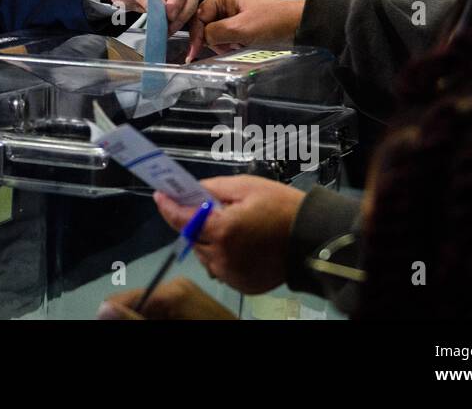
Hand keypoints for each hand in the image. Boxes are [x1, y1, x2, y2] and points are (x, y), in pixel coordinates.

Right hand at [97, 277, 236, 319]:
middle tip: (154, 325)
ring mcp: (186, 291)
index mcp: (171, 290)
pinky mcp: (191, 299)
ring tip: (163, 325)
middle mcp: (176, 284)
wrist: (243, 346)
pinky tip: (170, 325)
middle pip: (137, 304)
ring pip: (150, 307)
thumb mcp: (166, 331)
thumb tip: (102, 307)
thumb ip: (135, 321)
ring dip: (148, 319)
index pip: (124, 299)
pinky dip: (161, 319)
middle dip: (133, 318)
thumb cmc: (205, 328)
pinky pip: (166, 308)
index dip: (115, 316)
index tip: (112, 324)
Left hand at [154, 178, 305, 294]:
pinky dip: (222, 256)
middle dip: (193, 222)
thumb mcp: (246, 187)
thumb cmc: (281, 207)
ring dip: (208, 240)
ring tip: (229, 227)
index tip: (160, 195)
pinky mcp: (241, 284)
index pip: (182, 219)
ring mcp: (231, 274)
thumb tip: (191, 190)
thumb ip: (213, 188)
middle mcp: (222, 257)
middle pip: (192, 238)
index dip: (168, 206)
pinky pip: (220, 268)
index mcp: (223, 230)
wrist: (312, 239)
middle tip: (207, 208)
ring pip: (205, 255)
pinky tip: (239, 244)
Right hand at [188, 0, 303, 59]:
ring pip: (214, 35)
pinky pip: (224, 39)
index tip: (194, 53)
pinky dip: (230, 46)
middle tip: (229, 47)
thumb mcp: (242, 28)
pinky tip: (242, 46)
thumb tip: (200, 40)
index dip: (196, 36)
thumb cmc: (275, 21)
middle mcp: (223, 2)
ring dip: (223, 45)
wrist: (299, 26)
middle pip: (204, 27)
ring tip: (239, 46)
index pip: (198, 17)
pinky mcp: (237, 26)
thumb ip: (216, 33)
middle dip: (214, 41)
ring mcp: (230, 15)